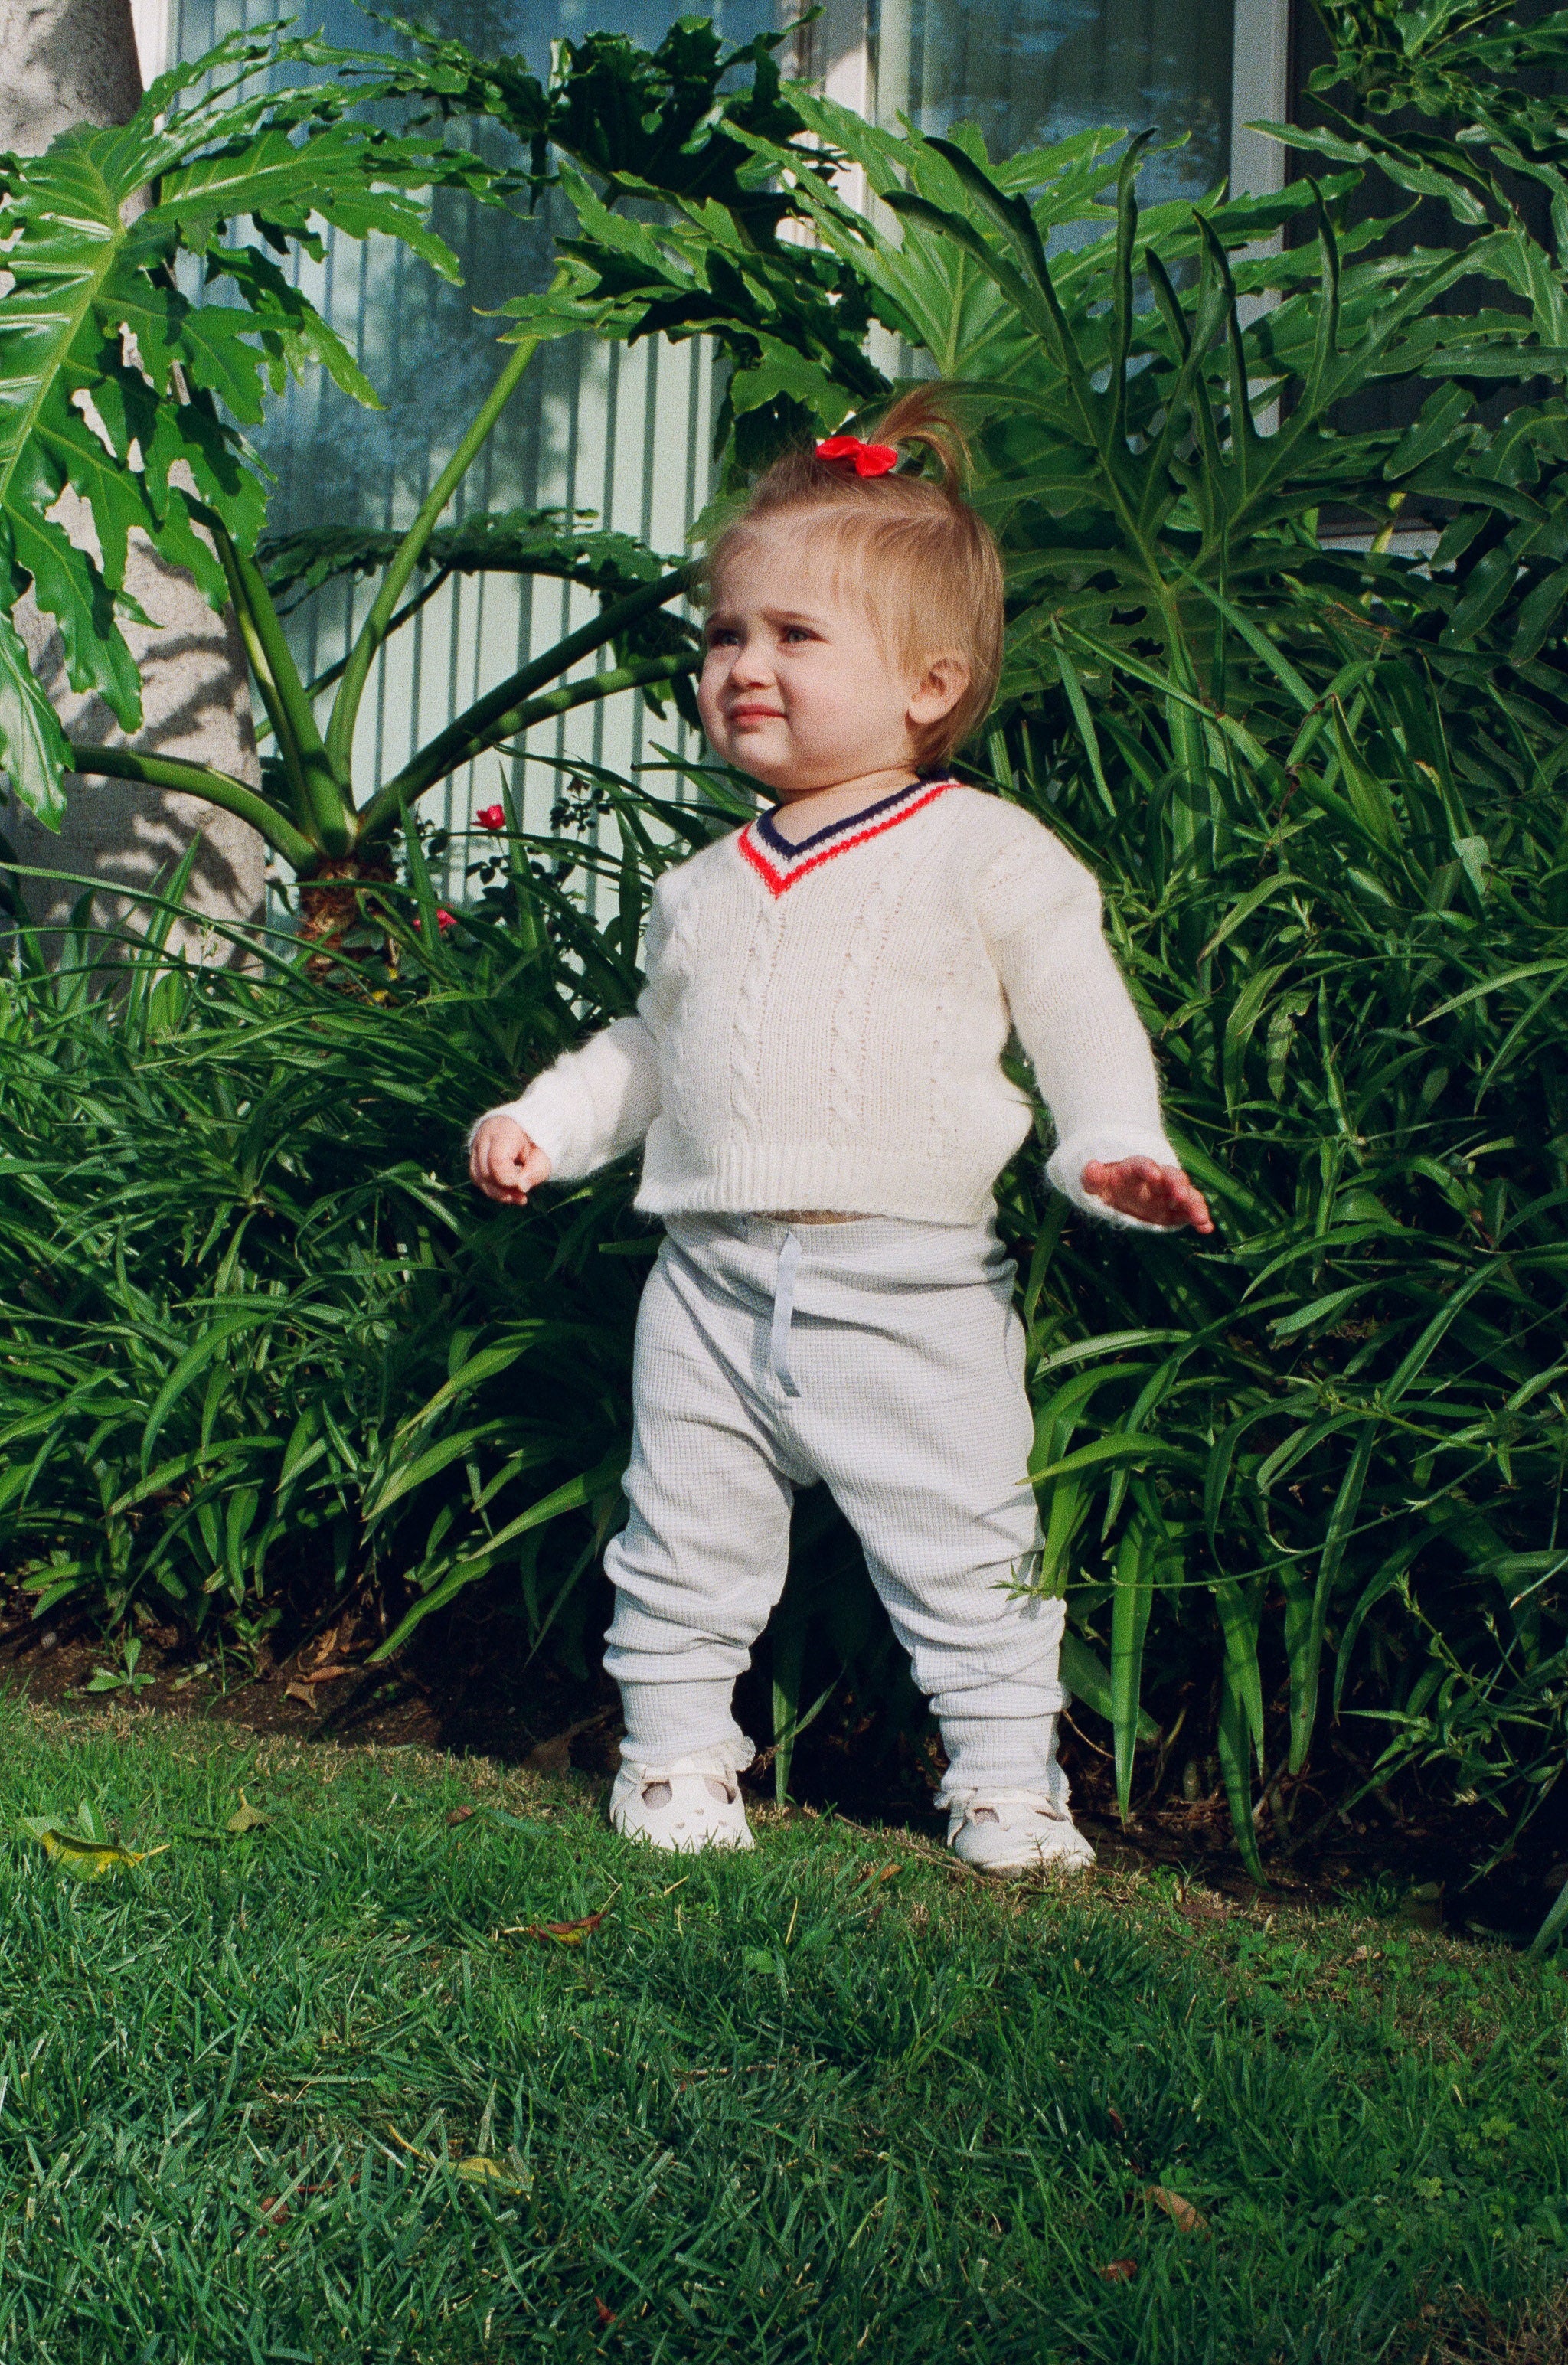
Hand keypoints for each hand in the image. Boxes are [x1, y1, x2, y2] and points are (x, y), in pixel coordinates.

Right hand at [469, 1115, 552, 1205]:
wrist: (525, 1128)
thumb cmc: (537, 1142)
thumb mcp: (544, 1154)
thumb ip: (537, 1170)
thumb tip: (521, 1187)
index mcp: (504, 1129)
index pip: (497, 1160)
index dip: (508, 1179)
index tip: (522, 1185)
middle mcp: (484, 1136)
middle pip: (486, 1172)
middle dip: (504, 1190)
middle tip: (523, 1197)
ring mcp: (476, 1147)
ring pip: (479, 1178)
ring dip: (498, 1194)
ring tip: (518, 1197)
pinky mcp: (474, 1158)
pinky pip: (479, 1180)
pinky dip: (493, 1190)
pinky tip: (508, 1193)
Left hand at [1081, 1157, 1213, 1233]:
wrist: (1118, 1192)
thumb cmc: (1106, 1185)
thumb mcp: (1094, 1183)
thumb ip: (1092, 1178)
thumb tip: (1091, 1167)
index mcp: (1134, 1170)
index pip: (1142, 1165)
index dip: (1148, 1168)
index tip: (1154, 1175)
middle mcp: (1157, 1179)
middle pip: (1171, 1176)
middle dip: (1177, 1185)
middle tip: (1180, 1196)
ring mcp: (1168, 1193)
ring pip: (1186, 1194)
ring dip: (1194, 1204)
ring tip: (1200, 1219)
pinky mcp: (1176, 1209)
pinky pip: (1190, 1211)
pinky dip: (1199, 1219)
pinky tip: (1206, 1229)